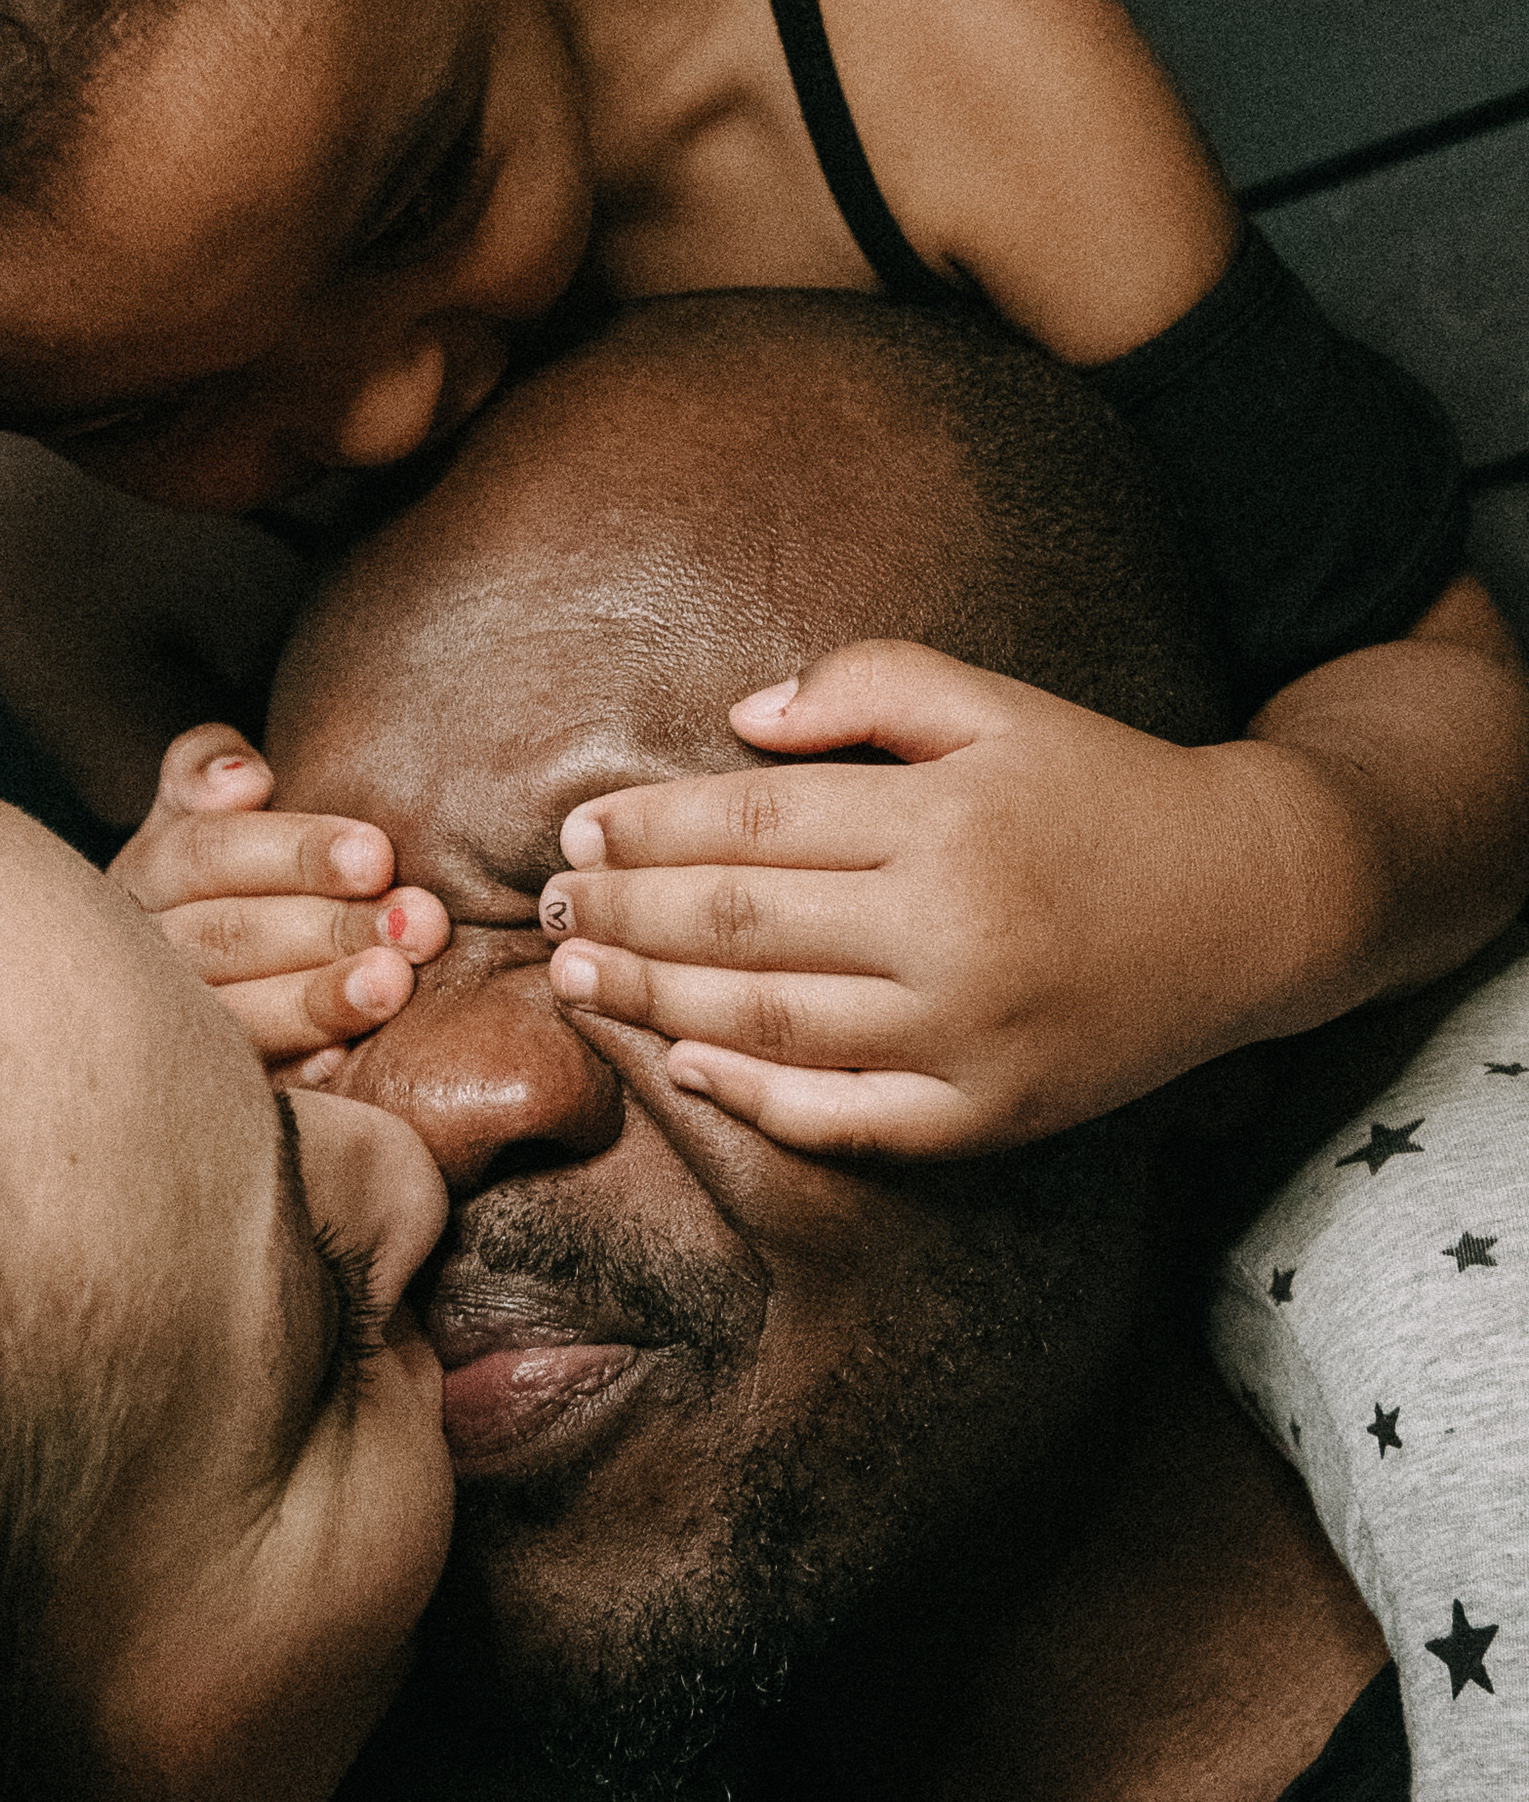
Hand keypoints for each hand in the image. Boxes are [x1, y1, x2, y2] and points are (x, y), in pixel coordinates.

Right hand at [112, 724, 449, 1078]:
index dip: (293, 852)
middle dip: (328, 928)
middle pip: (227, 936)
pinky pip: (247, 1086)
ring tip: (393, 985)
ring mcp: (169, 1025)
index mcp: (148, 873)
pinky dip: (295, 1071)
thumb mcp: (192, 807)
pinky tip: (343, 1060)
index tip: (377, 856)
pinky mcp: (200, 1087)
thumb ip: (202, 769)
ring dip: (317, 1001)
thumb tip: (241, 780)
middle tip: (417, 924)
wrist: (165, 980)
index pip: (208, 853)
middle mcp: (146, 951)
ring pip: (233, 1016)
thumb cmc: (218, 874)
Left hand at [534, 644, 1274, 1154]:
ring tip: (578, 979)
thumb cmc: (1104, 788)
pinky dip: (754, 1096)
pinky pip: (844, 1116)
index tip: (577, 833)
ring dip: (654, 1005)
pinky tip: (683, 1064)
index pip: (753, 823)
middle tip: (549, 910)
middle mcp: (951, 930)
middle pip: (740, 927)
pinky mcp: (987, 1112)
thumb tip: (736, 723)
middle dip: (624, 918)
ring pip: (770, 1025)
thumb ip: (868, 685)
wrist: (1253, 902)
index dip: (649, 831)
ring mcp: (968, 1033)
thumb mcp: (999, 703)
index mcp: (944, 818)